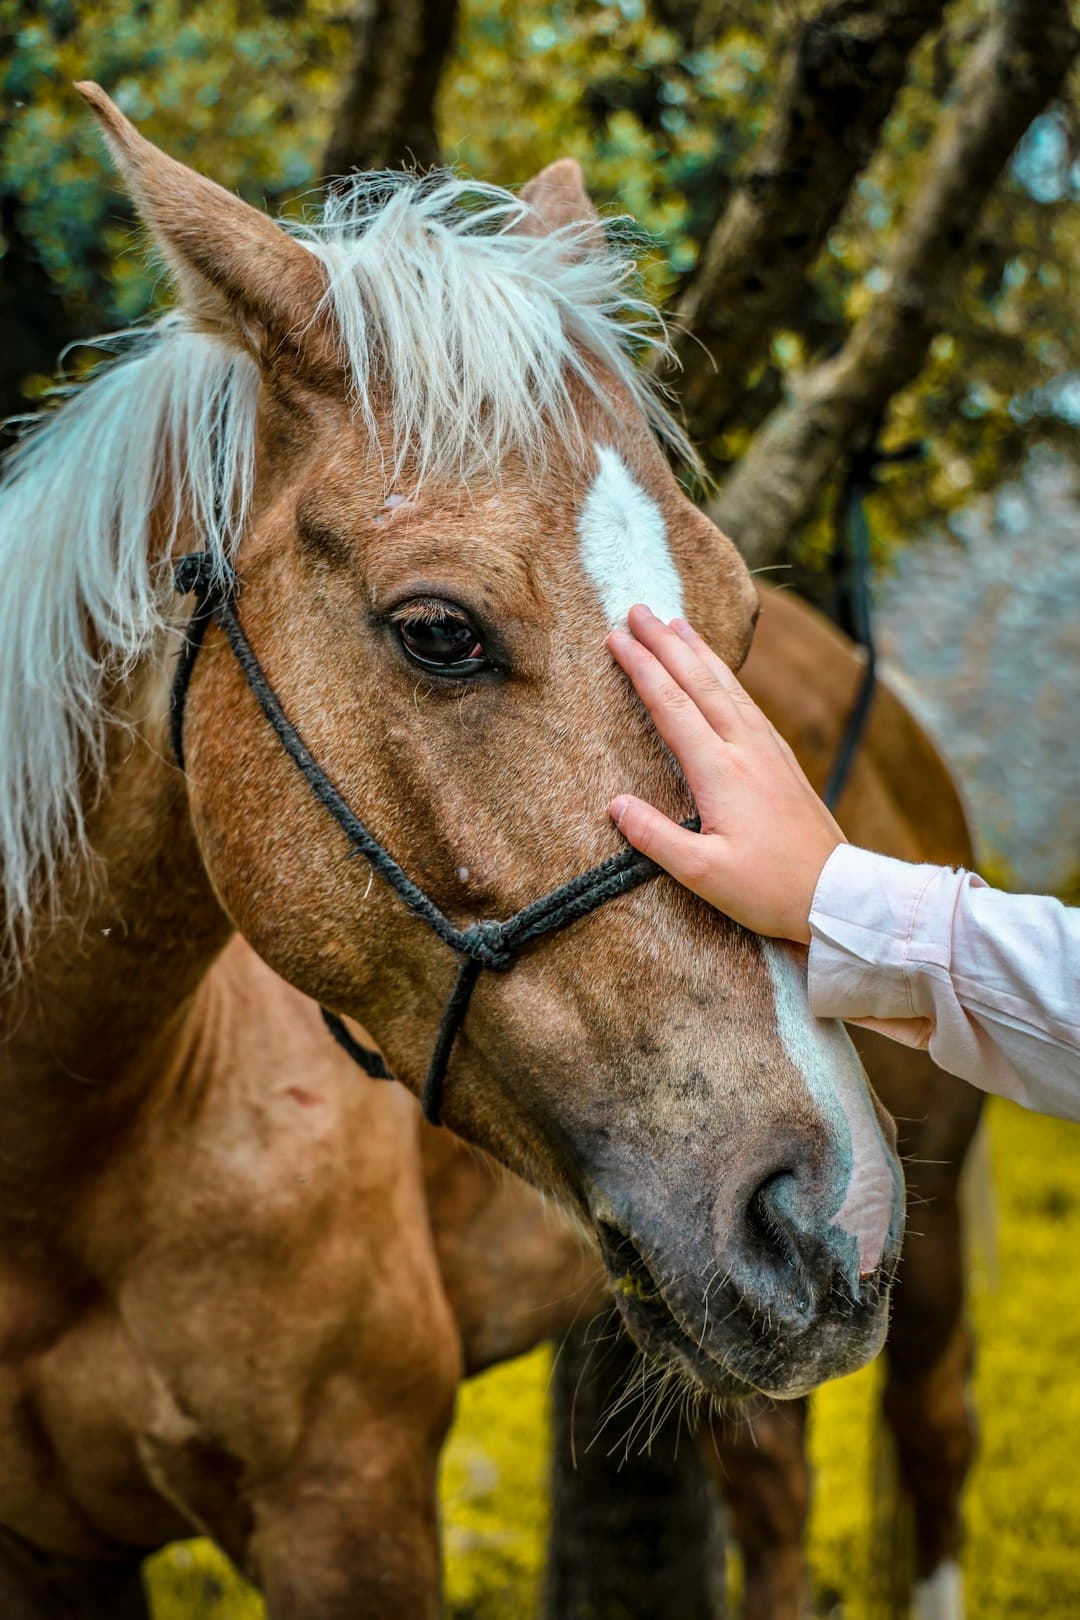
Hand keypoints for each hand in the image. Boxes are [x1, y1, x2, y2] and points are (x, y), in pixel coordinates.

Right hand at [608, 605, 845, 943]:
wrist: (837, 894)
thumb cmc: (769, 890)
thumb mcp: (703, 875)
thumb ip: (655, 838)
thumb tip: (615, 804)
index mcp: (721, 773)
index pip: (672, 706)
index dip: (642, 669)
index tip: (616, 638)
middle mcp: (746, 750)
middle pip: (700, 681)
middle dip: (666, 642)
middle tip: (638, 609)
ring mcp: (769, 751)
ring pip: (729, 686)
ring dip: (699, 650)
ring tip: (676, 622)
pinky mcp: (783, 761)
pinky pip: (748, 703)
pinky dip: (726, 677)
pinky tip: (720, 673)